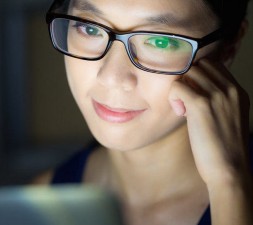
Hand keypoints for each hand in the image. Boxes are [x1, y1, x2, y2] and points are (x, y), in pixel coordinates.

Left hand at [168, 58, 250, 186]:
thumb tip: (194, 89)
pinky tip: (180, 113)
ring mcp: (216, 95)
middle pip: (199, 65)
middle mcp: (229, 89)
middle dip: (188, 80)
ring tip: (183, 108)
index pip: (212, 65)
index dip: (197, 76)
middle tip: (186, 101)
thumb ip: (218, 100)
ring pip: (187, 72)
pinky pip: (178, 86)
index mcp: (237, 91)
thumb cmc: (224, 147)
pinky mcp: (201, 105)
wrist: (229, 170)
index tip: (193, 94)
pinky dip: (173, 97)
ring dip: (180, 88)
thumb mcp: (228, 117)